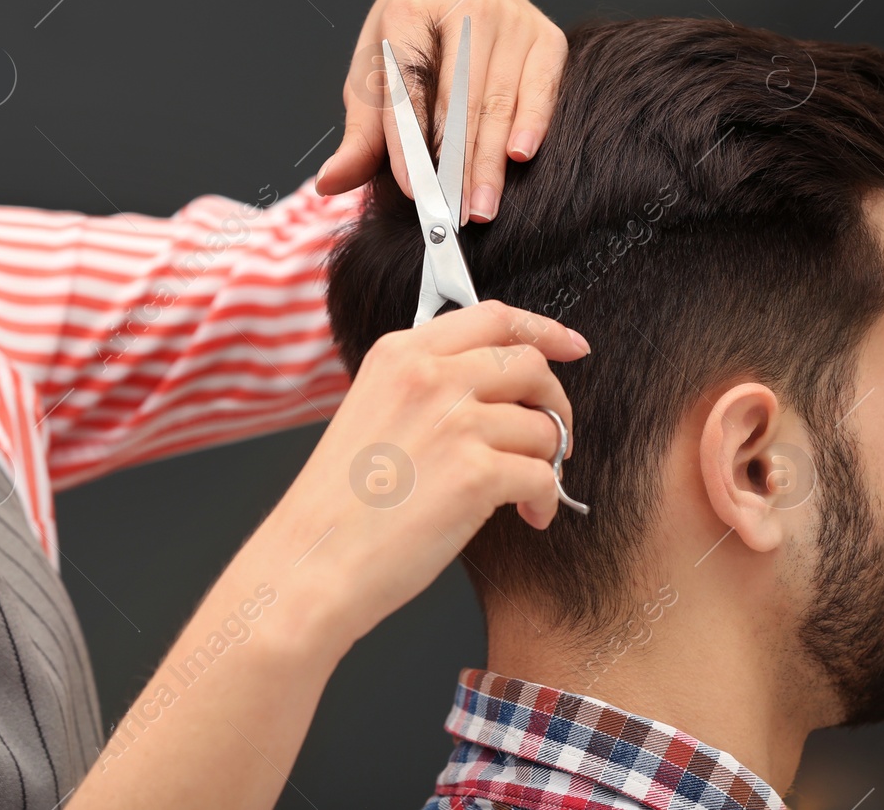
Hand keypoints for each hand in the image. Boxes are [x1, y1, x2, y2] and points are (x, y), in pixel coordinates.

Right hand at [267, 301, 588, 643]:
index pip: (493, 317)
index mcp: (401, 354)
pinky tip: (529, 517)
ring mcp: (455, 422)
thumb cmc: (340, 505)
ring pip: (543, 425)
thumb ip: (428, 386)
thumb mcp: (373, 410)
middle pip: (530, 364)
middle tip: (555, 438)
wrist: (311, 566)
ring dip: (549, 460)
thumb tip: (497, 388)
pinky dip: (546, 500)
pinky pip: (543, 476)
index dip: (543, 330)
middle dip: (554, 403)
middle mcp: (430, 377)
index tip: (572, 346)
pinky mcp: (476, 473)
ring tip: (527, 492)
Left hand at [316, 0, 568, 222]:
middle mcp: (467, 3)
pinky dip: (533, 122)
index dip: (409, 142)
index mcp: (411, 7)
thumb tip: (331, 182)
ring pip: (500, 99)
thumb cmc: (410, 37)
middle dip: (457, 163)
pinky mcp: (546, 34)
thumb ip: (360, 133)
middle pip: (459, 98)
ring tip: (482, 205)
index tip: (412, 191)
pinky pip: (542, 86)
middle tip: (454, 213)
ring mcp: (513, 16)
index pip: (409, 86)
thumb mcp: (373, 73)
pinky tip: (521, 156)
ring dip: (491, 160)